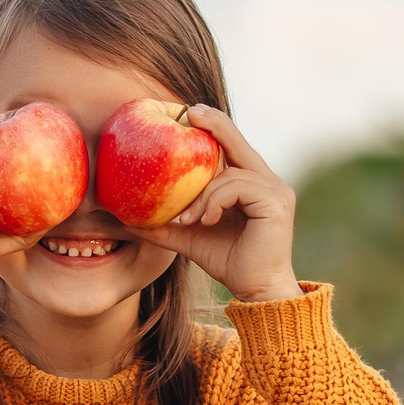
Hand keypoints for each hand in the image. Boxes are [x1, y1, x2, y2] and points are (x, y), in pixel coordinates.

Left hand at [137, 106, 301, 303]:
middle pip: (238, 141)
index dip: (213, 127)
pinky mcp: (276, 203)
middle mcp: (268, 180)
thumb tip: (127, 217)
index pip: (232, 146)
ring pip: (230, 173)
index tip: (188, 113)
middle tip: (189, 113)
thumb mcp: (190, 236)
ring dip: (202, 194)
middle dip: (214, 124)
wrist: (256, 291)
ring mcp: (275, 190)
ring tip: (188, 219)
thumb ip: (165, 223)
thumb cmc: (228, 261)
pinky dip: (215, 202)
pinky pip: (237, 187)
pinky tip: (204, 221)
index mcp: (251, 182)